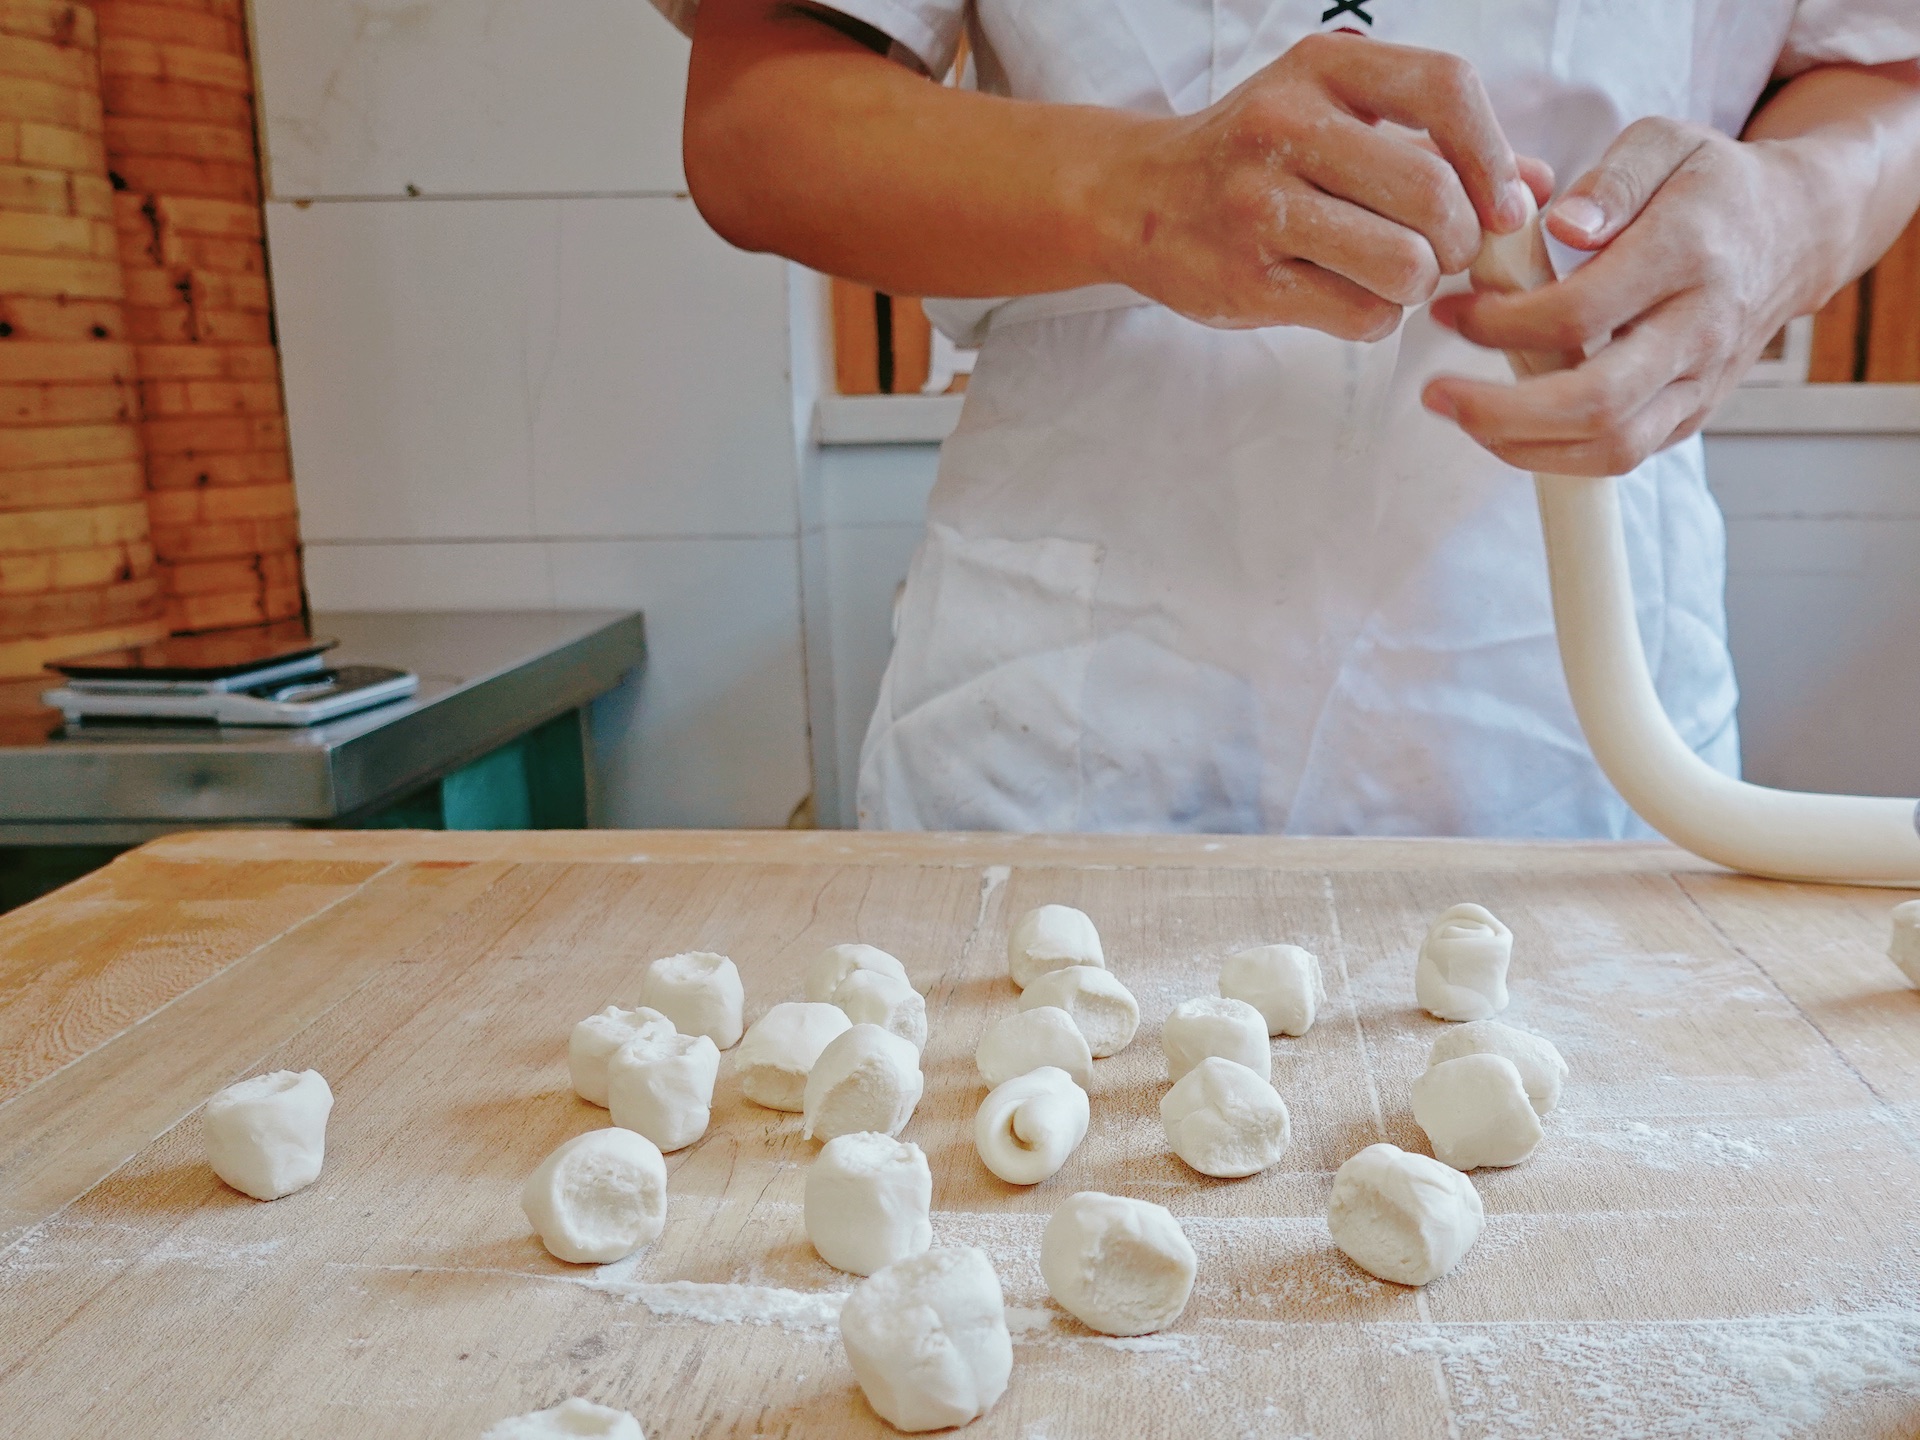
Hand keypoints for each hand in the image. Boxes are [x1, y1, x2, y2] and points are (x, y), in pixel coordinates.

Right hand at [1094, 32, 1541, 339]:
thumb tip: (1538, 188)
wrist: (1137, 197)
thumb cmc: (1255, 156)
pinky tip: (1347, 294)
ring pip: (1403, 264)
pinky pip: (1360, 315)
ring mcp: (1258, 207)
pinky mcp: (1245, 281)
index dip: (1494, 156)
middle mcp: (1286, 126)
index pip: (1447, 91)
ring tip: (1396, 275)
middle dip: (1462, 239)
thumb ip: (1438, 141)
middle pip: (1434, 193)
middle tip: (1447, 252)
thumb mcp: (1340, 116)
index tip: (1504, 204)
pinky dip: (1375, 317)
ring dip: (1420, 284)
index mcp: (1324, 69)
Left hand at [1424, 117, 1820, 475]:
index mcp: (1687, 255)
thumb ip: (1612, 179)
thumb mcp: (1666, 143)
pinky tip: (1505, 426)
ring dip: (1520, 447)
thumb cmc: (1711, 186)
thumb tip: (1563, 226)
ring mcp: (1700, 383)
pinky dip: (1554, 455)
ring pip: (1611, 448)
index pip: (1580, 313)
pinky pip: (1620, 457)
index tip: (1451, 312)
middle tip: (1435, 394)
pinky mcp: (1691, 416)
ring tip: (1462, 416)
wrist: (1795, 233)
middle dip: (1500, 411)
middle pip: (1596, 403)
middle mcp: (1700, 330)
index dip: (1502, 323)